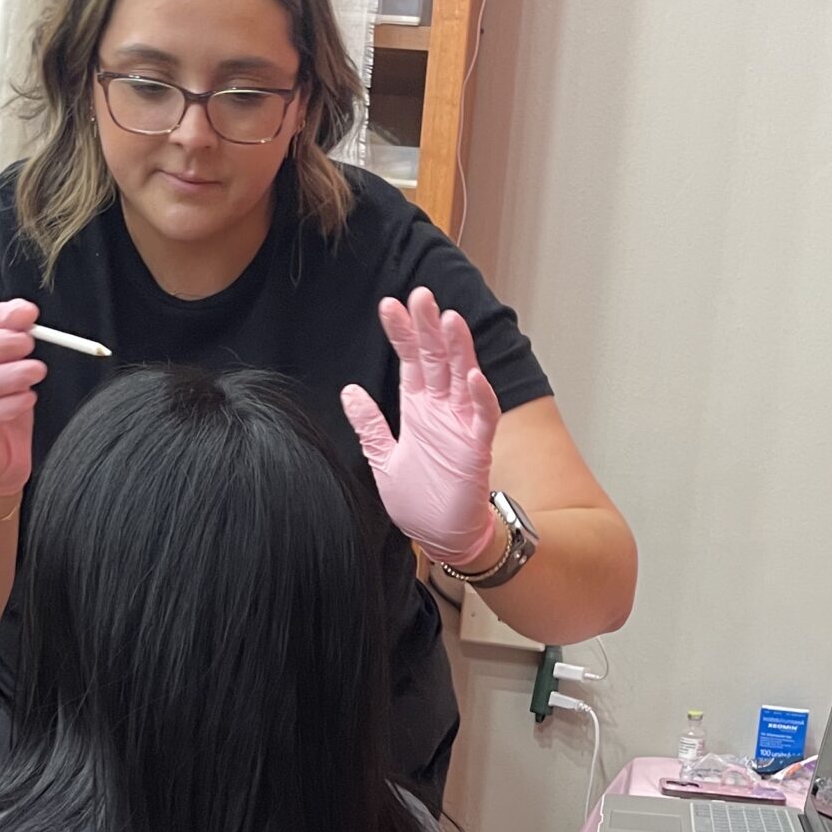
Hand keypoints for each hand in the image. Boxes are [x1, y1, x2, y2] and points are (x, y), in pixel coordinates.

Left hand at [342, 289, 500, 565]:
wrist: (443, 537)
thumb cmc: (420, 500)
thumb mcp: (384, 458)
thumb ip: (370, 424)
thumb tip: (349, 391)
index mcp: (418, 408)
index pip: (409, 360)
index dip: (401, 333)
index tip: (389, 305)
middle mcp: (441, 409)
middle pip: (435, 359)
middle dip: (427, 327)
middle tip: (420, 295)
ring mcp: (461, 425)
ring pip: (461, 377)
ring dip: (457, 349)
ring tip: (448, 319)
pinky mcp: (477, 448)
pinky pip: (482, 417)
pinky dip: (479, 397)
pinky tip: (471, 376)